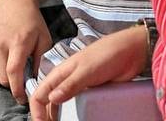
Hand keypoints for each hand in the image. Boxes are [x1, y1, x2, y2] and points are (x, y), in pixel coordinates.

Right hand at [0, 0, 52, 103]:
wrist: (12, 3)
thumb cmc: (31, 21)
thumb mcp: (44, 39)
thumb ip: (41, 61)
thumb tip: (36, 81)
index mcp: (18, 42)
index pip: (13, 72)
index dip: (17, 90)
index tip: (22, 98)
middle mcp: (0, 44)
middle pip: (3, 79)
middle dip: (12, 84)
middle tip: (20, 78)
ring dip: (2, 79)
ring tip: (10, 69)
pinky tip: (0, 67)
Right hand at [28, 25, 147, 120]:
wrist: (129, 52)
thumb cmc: (106, 54)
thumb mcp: (86, 70)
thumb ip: (69, 84)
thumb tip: (51, 99)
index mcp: (59, 73)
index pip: (39, 95)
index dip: (37, 112)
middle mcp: (66, 80)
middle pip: (48, 102)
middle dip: (46, 116)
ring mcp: (78, 86)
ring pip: (61, 105)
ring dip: (58, 116)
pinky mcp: (90, 91)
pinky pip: (77, 105)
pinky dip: (73, 115)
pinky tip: (76, 120)